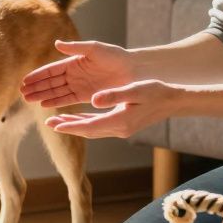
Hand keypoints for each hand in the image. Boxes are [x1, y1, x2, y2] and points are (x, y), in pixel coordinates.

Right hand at [20, 40, 135, 107]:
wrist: (133, 70)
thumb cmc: (116, 56)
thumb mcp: (95, 49)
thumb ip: (76, 48)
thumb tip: (56, 44)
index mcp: (73, 61)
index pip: (51, 70)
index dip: (38, 75)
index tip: (25, 81)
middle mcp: (74, 74)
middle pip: (51, 82)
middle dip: (36, 87)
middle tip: (22, 93)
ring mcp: (79, 86)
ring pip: (56, 92)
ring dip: (43, 95)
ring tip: (29, 99)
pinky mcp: (86, 96)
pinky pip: (68, 99)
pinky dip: (56, 102)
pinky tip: (45, 105)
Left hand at [44, 80, 179, 138]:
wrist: (173, 101)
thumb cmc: (155, 92)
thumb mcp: (135, 91)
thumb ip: (114, 96)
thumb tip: (94, 100)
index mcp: (119, 121)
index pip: (89, 126)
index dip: (70, 126)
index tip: (54, 124)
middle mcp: (118, 129)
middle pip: (87, 131)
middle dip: (68, 127)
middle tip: (49, 123)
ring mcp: (121, 129)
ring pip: (92, 130)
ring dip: (75, 126)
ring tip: (58, 121)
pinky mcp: (123, 125)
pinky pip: (99, 127)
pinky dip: (86, 123)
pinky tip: (77, 118)